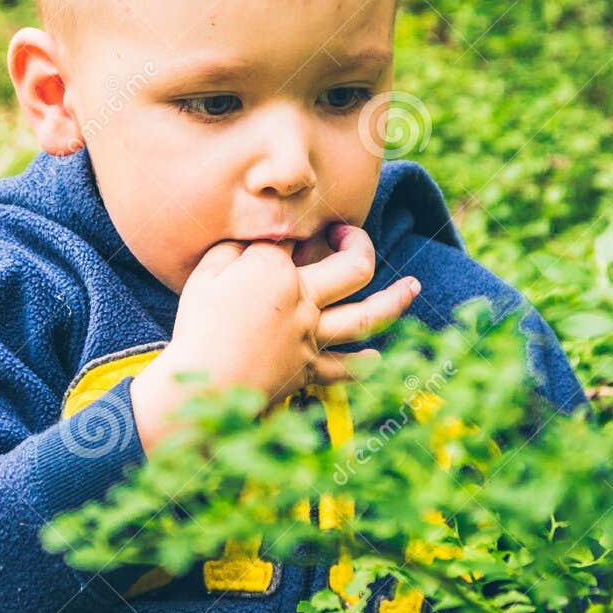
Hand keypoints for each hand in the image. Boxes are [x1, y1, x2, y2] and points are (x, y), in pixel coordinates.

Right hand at [129, 223, 418, 450]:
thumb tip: (256, 239)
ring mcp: (310, 336)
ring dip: (394, 301)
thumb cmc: (198, 325)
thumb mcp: (206, 273)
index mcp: (276, 268)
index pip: (298, 236)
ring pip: (365, 316)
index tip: (283, 231)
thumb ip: (233, 248)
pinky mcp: (307, 370)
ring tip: (414, 287)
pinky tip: (377, 357)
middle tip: (350, 236)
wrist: (205, 384)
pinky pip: (344, 367)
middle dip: (359, 244)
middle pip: (353, 267)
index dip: (292, 228)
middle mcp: (303, 299)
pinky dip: (363, 364)